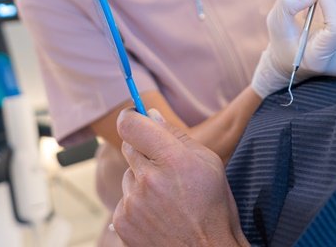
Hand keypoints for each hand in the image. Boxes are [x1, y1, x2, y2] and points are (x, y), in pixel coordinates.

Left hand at [113, 109, 248, 246]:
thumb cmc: (213, 208)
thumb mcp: (209, 164)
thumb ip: (178, 136)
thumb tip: (151, 115)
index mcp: (173, 160)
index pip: (131, 125)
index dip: (131, 117)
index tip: (135, 117)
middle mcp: (148, 180)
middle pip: (129, 146)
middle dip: (144, 150)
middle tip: (165, 166)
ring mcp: (132, 203)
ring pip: (128, 174)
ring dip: (141, 179)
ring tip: (166, 197)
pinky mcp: (122, 221)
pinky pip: (124, 199)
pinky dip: (137, 203)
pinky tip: (158, 213)